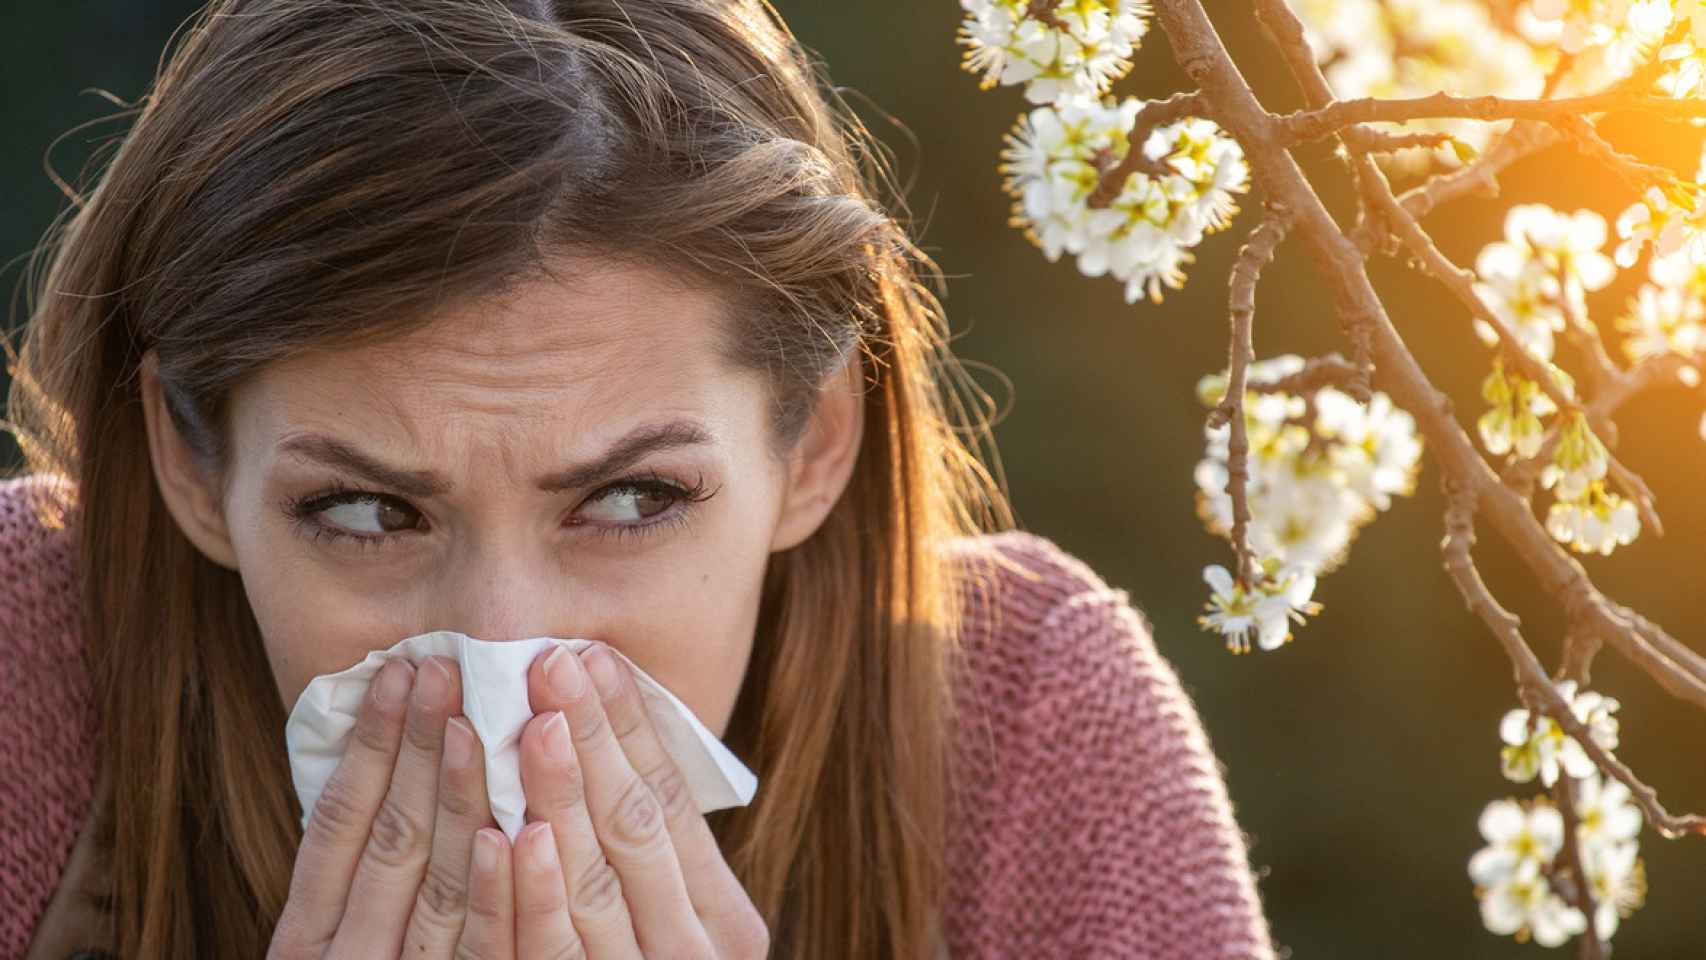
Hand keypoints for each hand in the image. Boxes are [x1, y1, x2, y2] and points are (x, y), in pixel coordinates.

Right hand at [266, 656, 533, 957]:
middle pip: (391, 840)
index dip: (370, 745)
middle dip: (417, 747)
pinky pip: (484, 951)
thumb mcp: (338, 938)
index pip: (337, 824)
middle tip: (444, 666)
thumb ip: (362, 874)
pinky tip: (513, 834)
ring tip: (475, 720)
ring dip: (459, 795)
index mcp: (307, 939)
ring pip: (440, 884)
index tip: (398, 672)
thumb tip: (390, 761)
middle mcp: (349, 959)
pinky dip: (496, 892)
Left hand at [512, 641, 769, 957]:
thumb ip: (652, 861)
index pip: (675, 803)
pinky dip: (529, 892)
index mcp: (726, 921)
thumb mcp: (672, 923)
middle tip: (552, 662)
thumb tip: (601, 742)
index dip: (630, 729)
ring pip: (592, 882)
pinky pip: (548, 952)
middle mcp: (692, 951)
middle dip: (594, 739)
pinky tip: (502, 837)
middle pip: (638, 829)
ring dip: (557, 796)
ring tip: (529, 723)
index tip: (593, 656)